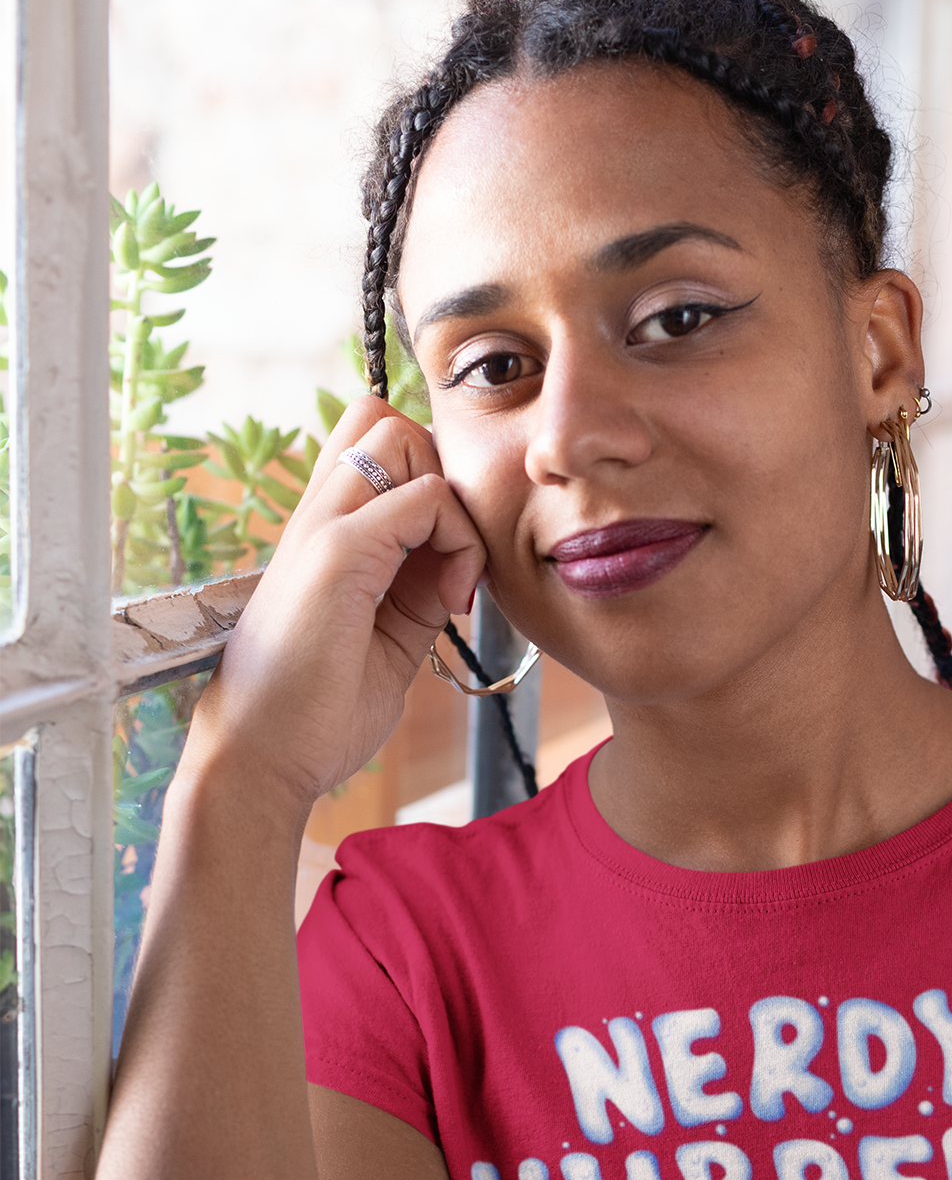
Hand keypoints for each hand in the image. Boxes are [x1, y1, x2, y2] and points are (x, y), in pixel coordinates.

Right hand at [180, 396, 484, 817]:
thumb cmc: (315, 713)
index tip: (452, 571)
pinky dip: (458, 539)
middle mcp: (316, 516)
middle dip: (441, 473)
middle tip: (453, 555)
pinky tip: (453, 601)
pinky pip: (422, 497)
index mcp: (324, 533)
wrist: (261, 760)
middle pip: (385, 419)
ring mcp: (322, 527)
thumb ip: (419, 594)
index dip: (432, 488)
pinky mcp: (336, 552)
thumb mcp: (388, 641)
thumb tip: (462, 567)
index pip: (379, 449)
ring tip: (454, 578)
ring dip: (450, 499)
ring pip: (399, 434)